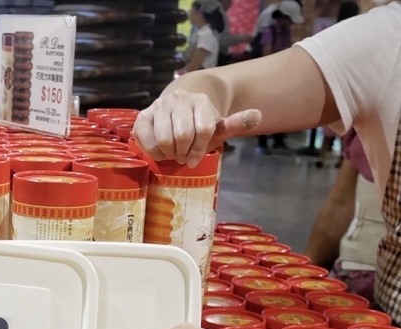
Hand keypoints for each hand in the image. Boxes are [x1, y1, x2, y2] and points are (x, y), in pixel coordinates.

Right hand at [133, 88, 260, 166]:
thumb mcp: (217, 129)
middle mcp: (179, 98)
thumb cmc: (197, 128)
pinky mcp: (142, 117)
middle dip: (183, 153)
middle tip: (182, 156)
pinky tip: (159, 151)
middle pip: (183, 136)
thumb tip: (258, 115)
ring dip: (169, 154)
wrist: (174, 114)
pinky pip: (147, 141)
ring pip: (164, 140)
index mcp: (201, 101)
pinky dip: (154, 153)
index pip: (203, 130)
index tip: (196, 158)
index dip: (199, 150)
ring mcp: (159, 106)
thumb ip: (236, 124)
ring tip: (172, 153)